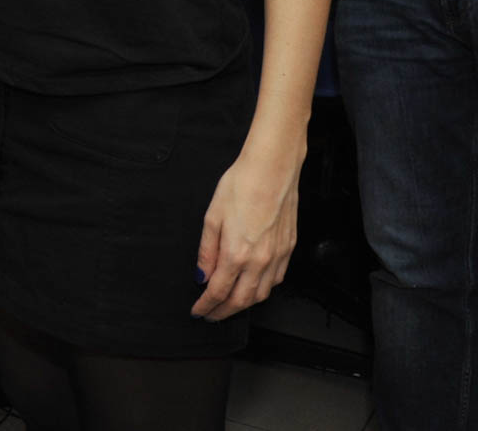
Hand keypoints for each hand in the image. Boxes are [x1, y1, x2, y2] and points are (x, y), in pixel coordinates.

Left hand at [192, 146, 300, 320]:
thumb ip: (207, 251)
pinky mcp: (289, 249)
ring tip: (229, 305)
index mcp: (237, 254)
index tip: (198, 311)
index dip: (207, 305)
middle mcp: (260, 261)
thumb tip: (202, 275)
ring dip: (244, 304)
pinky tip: (254, 287)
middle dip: (224, 312)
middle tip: (211, 315)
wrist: (272, 170)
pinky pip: (277, 280)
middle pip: (241, 300)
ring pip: (262, 294)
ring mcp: (278, 257)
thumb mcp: (211, 217)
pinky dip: (263, 290)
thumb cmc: (240, 187)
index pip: (218, 292)